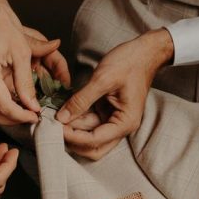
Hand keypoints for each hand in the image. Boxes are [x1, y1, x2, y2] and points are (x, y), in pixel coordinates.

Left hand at [55, 29, 173, 159]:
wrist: (144, 51)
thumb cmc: (130, 62)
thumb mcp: (103, 79)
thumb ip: (81, 100)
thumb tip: (62, 117)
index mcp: (125, 122)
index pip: (94, 140)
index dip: (73, 137)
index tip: (55, 127)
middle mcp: (120, 126)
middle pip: (93, 147)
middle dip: (73, 140)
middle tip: (54, 127)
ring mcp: (113, 120)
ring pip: (88, 135)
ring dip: (72, 129)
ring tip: (54, 117)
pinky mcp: (106, 112)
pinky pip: (88, 122)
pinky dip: (75, 119)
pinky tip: (62, 111)